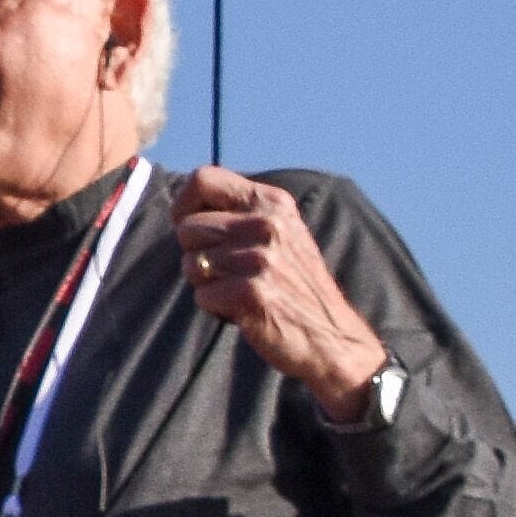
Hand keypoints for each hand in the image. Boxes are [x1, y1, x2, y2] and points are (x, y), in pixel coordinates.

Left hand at [171, 170, 390, 411]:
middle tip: (227, 272)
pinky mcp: (251, 293)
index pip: (204, 179)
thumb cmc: (295, 285)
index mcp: (272, 202)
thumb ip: (241, 214)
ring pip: (192, 263)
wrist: (331, 337)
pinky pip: (202, 295)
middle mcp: (267, 224)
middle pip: (189, 227)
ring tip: (239, 290)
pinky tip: (243, 310)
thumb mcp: (281, 233)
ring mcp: (260, 258)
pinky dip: (215, 307)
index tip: (188, 225)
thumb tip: (186, 209)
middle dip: (196, 253)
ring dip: (207, 283)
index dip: (184, 204)